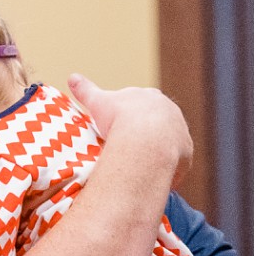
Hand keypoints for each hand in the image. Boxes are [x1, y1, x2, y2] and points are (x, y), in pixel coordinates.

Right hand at [66, 73, 192, 185]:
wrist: (143, 137)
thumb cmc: (119, 118)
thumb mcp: (98, 102)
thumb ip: (85, 90)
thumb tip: (71, 77)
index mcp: (149, 97)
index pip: (142, 103)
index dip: (130, 115)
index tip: (120, 126)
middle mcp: (169, 110)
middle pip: (158, 121)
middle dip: (147, 132)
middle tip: (129, 148)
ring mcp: (179, 130)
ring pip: (168, 141)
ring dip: (156, 152)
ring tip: (138, 167)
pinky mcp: (184, 151)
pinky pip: (174, 162)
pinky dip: (163, 169)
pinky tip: (149, 179)